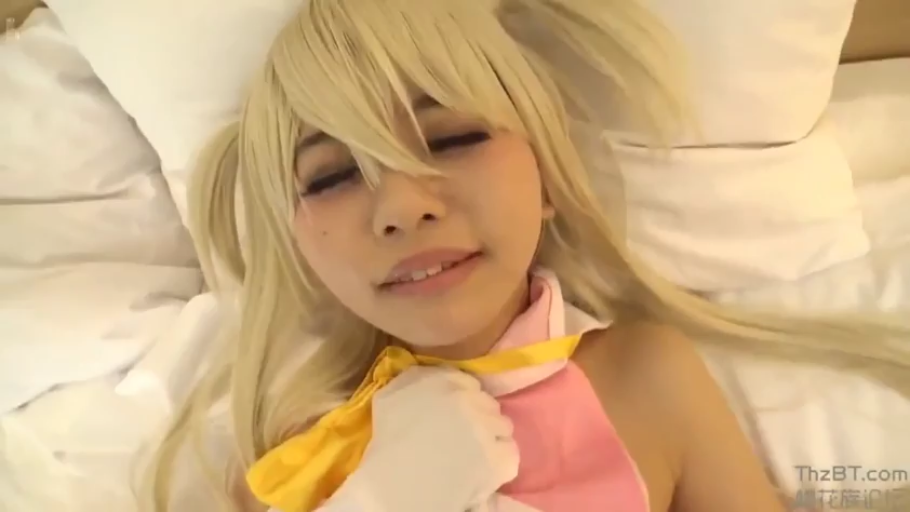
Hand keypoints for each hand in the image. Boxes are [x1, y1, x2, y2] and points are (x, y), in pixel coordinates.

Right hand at [322, 366, 518, 511]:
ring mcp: (488, 428)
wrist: (396, 481)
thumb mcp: (390, 395)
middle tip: (463, 436)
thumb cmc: (387, 441)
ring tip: (474, 453)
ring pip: (503, 427)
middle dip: (480, 418)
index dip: (464, 400)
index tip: (455, 415)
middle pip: (489, 404)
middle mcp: (471, 399)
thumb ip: (414, 378)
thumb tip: (429, 377)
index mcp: (445, 380)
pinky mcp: (498, 458)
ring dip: (492, 438)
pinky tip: (483, 469)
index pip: (470, 383)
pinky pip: (511, 453)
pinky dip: (500, 461)